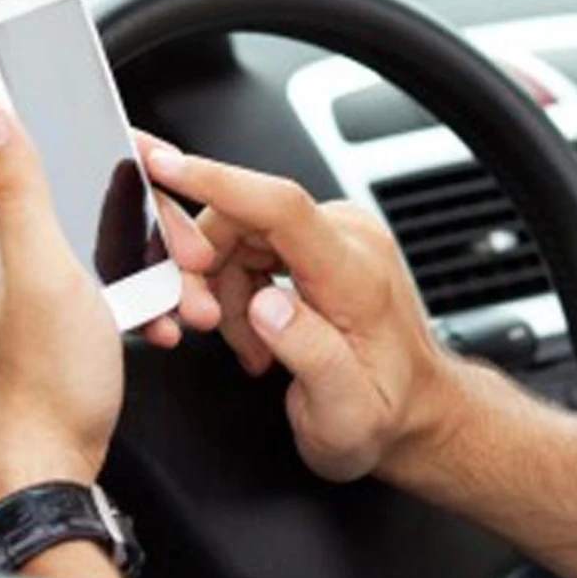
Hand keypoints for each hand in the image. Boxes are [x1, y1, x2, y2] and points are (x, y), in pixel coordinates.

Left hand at [0, 108, 220, 508]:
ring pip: (116, 254)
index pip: (72, 164)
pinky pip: (117, 295)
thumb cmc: (40, 383)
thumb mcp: (41, 272)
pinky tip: (165, 325)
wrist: (42, 467)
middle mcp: (15, 256)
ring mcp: (40, 293)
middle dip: (159, 234)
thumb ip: (20, 188)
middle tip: (193, 261)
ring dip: (162, 273)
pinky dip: (148, 305)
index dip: (129, 171)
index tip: (171, 191)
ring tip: (190, 302)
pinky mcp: (63, 326)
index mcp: (3, 232)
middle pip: (103, 210)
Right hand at [141, 142, 458, 482]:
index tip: (162, 164)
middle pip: (242, 218)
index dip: (215, 180)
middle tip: (205, 326)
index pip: (279, 205)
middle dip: (203, 270)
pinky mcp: (321, 244)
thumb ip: (309, 354)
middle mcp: (349, 239)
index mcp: (355, 274)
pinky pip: (252, 245)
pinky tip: (256, 332)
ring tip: (249, 348)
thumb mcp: (346, 411)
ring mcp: (336, 236)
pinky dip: (237, 288)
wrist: (415, 411)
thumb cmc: (383, 413)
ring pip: (239, 234)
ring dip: (222, 289)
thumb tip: (266, 307)